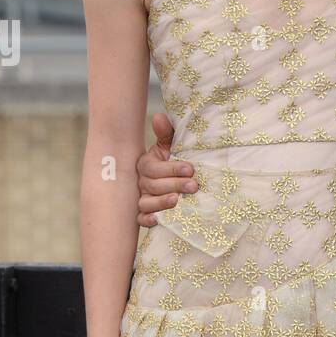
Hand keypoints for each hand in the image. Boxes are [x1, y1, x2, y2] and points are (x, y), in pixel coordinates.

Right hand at [136, 111, 196, 226]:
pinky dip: (148, 219)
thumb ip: (166, 133)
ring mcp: (142, 199)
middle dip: (174, 184)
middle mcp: (142, 182)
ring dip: (161, 202)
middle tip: (194, 185)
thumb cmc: (172, 161)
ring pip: (146, 202)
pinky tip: (158, 220)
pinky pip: (141, 219)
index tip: (190, 168)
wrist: (175, 181)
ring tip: (177, 200)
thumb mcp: (171, 146)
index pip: (154, 167)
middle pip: (153, 185)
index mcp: (146, 164)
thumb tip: (159, 116)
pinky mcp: (144, 214)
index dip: (172, 168)